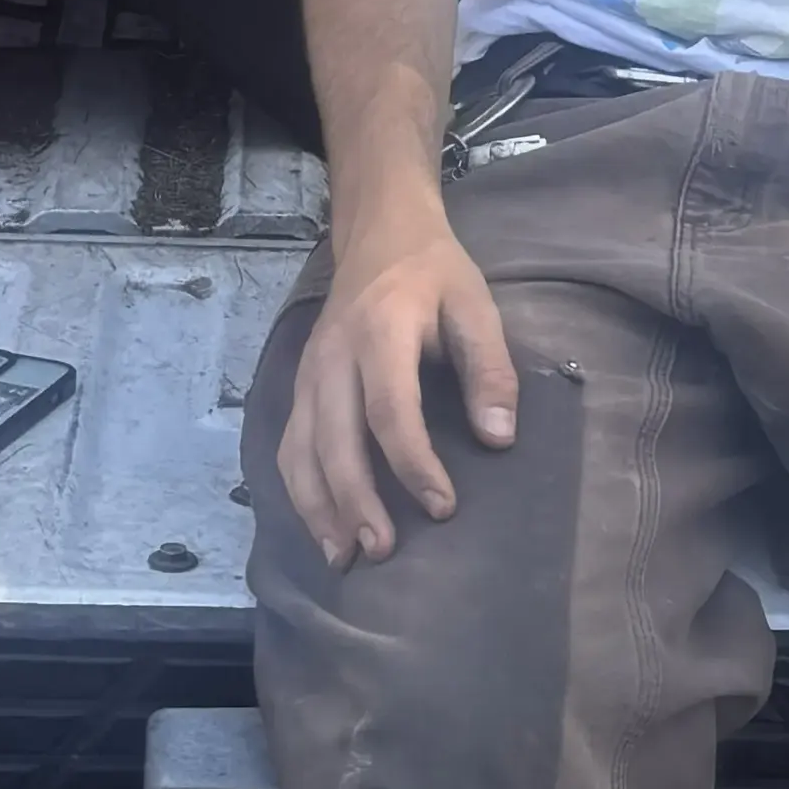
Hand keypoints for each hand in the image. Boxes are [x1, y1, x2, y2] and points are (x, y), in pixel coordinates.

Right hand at [274, 212, 520, 566]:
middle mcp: (333, 356)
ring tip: (344, 557)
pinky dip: (301, 491)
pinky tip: (323, 526)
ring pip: (300, 449)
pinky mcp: (300, 384)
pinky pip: (290, 445)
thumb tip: (499, 439)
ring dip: (318, 507)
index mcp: (380, 332)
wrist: (378, 231)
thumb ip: (490, 370)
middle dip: (356, 501)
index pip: (390, 410)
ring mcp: (309, 372)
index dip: (414, 465)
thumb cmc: (434, 272)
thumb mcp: (476, 306)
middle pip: (334, 439)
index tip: (444, 508)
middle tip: (383, 551)